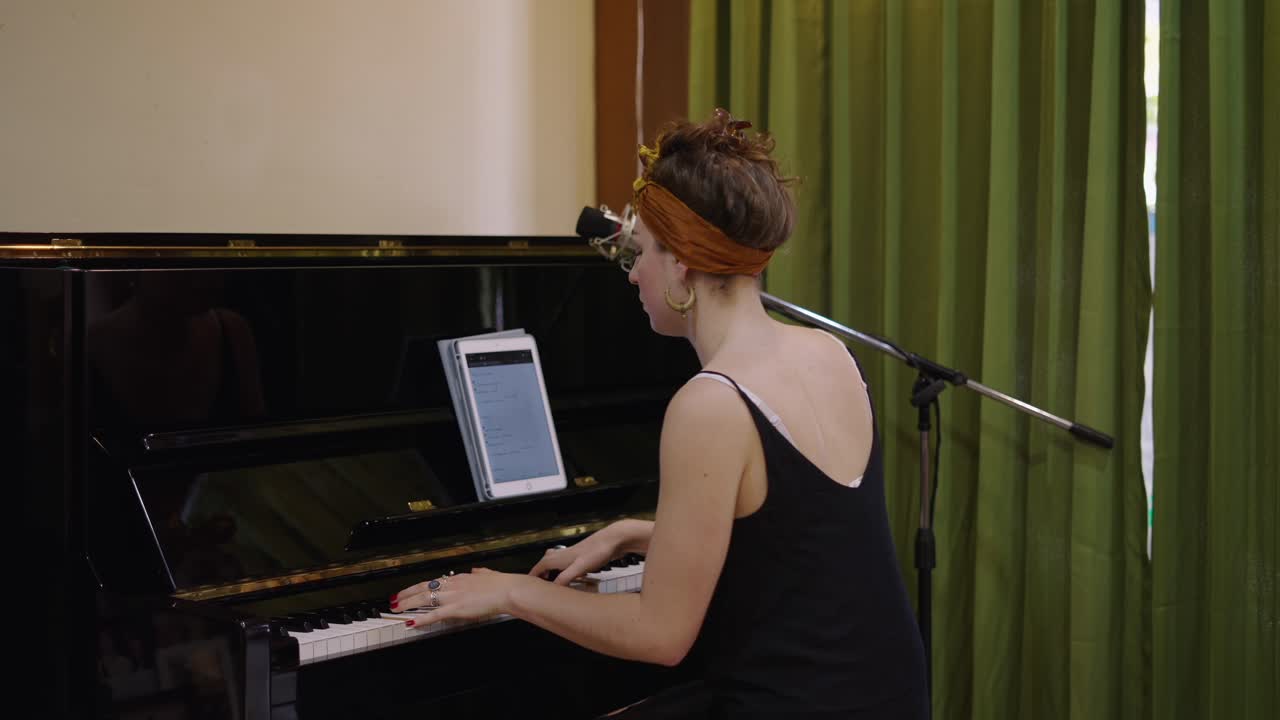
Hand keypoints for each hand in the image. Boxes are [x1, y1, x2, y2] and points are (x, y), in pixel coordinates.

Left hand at [389, 569, 525, 627]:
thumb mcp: (488, 574)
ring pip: (424, 599)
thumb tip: (476, 571)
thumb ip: (480, 573)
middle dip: (406, 594)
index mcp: (459, 578)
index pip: (433, 581)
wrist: (507, 590)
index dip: (418, 586)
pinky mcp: (457, 608)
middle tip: (394, 600)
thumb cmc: (501, 584)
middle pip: (423, 588)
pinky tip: (412, 623)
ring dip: (408, 604)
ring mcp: (453, 596)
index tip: (409, 590)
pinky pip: (435, 614)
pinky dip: (422, 619)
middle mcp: (452, 585)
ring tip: (396, 609)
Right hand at [528, 524, 629, 586]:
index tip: (527, 583)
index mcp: (560, 557)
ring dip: (550, 569)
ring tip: (550, 579)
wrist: (614, 539)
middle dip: (540, 571)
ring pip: (556, 561)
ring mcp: (573, 554)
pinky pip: (566, 562)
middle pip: (546, 562)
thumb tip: (553, 588)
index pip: (540, 565)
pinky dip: (562, 568)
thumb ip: (565, 577)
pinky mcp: (583, 555)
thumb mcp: (580, 567)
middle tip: (538, 582)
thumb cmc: (598, 551)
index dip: (533, 574)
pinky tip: (570, 573)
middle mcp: (564, 554)